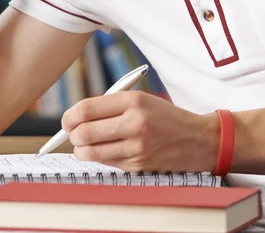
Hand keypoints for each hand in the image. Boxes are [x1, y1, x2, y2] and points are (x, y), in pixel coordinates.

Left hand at [61, 91, 219, 172]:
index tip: (67, 119)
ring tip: (83, 144)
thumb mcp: (139, 99)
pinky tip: (104, 150)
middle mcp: (134, 123)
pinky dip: (99, 157)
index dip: (70, 116)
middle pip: (85, 132)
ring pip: (91, 152)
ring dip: (81, 149)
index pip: (87, 109)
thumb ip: (108, 106)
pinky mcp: (138, 165)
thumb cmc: (164, 116)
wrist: (197, 139)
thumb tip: (76, 116)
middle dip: (72, 134)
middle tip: (72, 133)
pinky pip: (106, 162)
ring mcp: (136, 147)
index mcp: (133, 101)